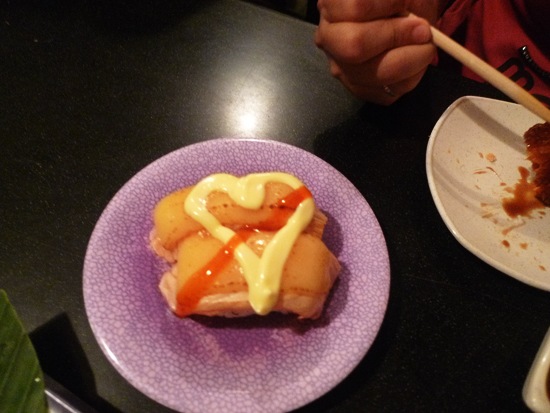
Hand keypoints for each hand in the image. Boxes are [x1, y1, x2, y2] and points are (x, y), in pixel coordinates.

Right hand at [315, 0, 440, 104]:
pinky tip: (415, 61)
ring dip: (411, 60)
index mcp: (331, 4)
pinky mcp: (358, 89)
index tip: (405, 3)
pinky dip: (411, 78)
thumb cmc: (396, 0)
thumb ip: (402, 1)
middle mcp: (327, 38)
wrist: (396, 16)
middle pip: (355, 46)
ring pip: (373, 73)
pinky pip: (386, 92)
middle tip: (423, 31)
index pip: (357, 7)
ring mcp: (340, 67)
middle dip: (396, 37)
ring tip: (424, 46)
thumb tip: (415, 27)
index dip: (388, 5)